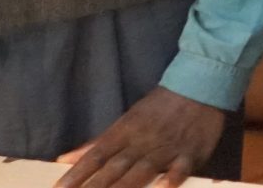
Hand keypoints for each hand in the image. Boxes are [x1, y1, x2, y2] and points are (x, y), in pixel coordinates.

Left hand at [53, 88, 224, 187]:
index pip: (95, 156)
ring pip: (143, 170)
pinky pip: (181, 167)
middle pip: (115, 168)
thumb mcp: (125, 121)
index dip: (77, 174)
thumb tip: (63, 159)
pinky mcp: (190, 152)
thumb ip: (96, 144)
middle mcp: (142, 142)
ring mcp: (166, 148)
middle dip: (96, 187)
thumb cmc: (158, 107)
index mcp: (124, 132)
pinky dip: (173, 178)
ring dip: (126, 187)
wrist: (198, 84)